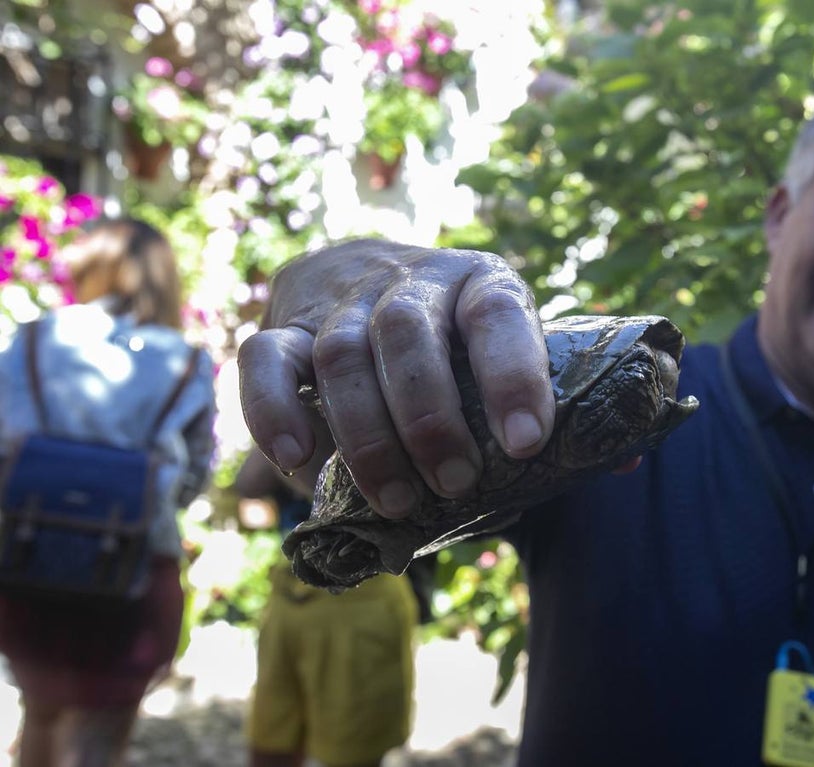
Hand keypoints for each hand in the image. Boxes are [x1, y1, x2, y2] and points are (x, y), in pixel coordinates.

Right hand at [237, 240, 555, 518]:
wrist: (379, 280)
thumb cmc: (457, 351)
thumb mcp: (494, 359)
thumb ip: (499, 410)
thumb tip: (511, 500)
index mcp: (478, 282)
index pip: (496, 313)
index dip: (512, 376)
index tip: (525, 443)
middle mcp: (409, 279)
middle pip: (405, 331)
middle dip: (430, 418)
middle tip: (456, 484)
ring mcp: (343, 300)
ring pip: (341, 352)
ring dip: (367, 435)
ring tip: (396, 501)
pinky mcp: (286, 325)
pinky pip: (263, 358)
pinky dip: (273, 410)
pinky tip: (294, 458)